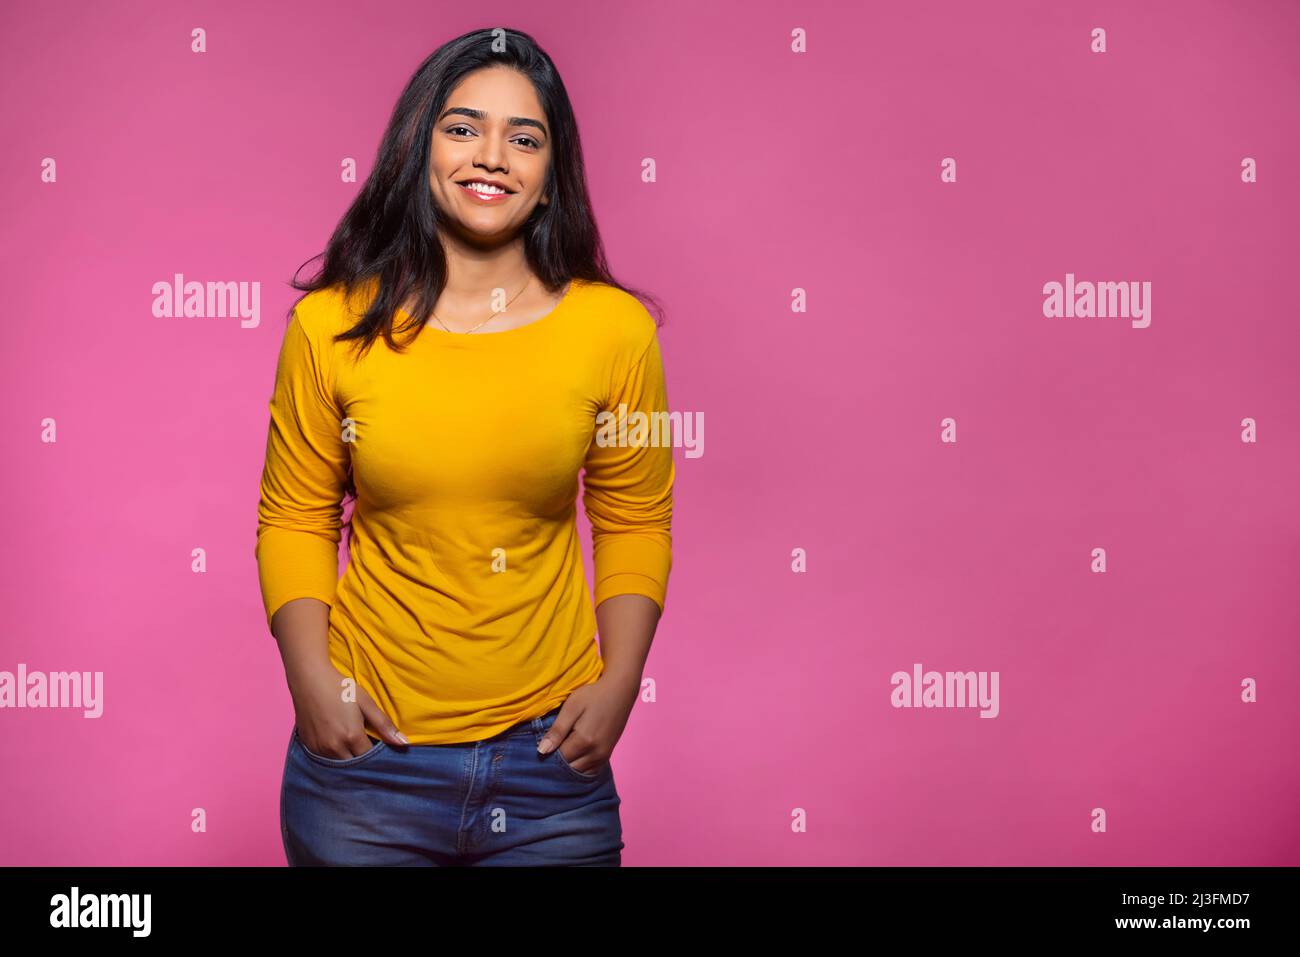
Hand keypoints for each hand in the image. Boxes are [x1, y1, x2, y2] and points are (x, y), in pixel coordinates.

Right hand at [290, 664, 408, 757]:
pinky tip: (336, 741)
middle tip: (365, 743)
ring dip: (347, 757)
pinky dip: (332, 754)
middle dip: (362, 758)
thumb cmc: (340, 688)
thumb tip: (404, 743)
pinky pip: (324, 759)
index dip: (376, 754)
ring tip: (351, 742)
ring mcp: (319, 748)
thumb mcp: (366, 703)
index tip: (378, 744)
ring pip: (339, 763)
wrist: (309, 679)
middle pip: (354, 764)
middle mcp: (335, 747)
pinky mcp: (308, 746)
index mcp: (352, 737)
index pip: (369, 758)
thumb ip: (384, 725)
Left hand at [537, 675, 636, 773]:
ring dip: (568, 766)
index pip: (559, 759)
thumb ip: (557, 730)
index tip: (540, 746)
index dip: (547, 755)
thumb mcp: (571, 707)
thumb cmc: (593, 695)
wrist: (619, 691)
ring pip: (580, 772)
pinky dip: (580, 768)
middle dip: (557, 763)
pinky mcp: (608, 755)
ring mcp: (604, 756)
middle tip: (549, 748)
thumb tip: (541, 751)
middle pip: (569, 769)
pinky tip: (574, 757)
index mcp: (584, 741)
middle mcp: (596, 753)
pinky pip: (590, 771)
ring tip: (561, 751)